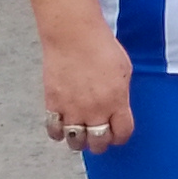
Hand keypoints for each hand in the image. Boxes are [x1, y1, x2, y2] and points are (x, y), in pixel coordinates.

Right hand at [41, 31, 133, 153]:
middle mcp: (95, 110)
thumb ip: (121, 94)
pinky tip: (62, 125)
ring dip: (79, 141)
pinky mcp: (53, 103)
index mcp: (117, 101)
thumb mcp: (124, 70)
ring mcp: (72, 108)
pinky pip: (54, 130)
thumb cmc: (101, 46)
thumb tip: (118, 108)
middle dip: (100, 143)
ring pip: (75, 142)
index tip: (117, 134)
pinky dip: (58, 132)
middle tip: (98, 137)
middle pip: (98, 143)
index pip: (122, 133)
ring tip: (79, 134)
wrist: (73, 35)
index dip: (120, 136)